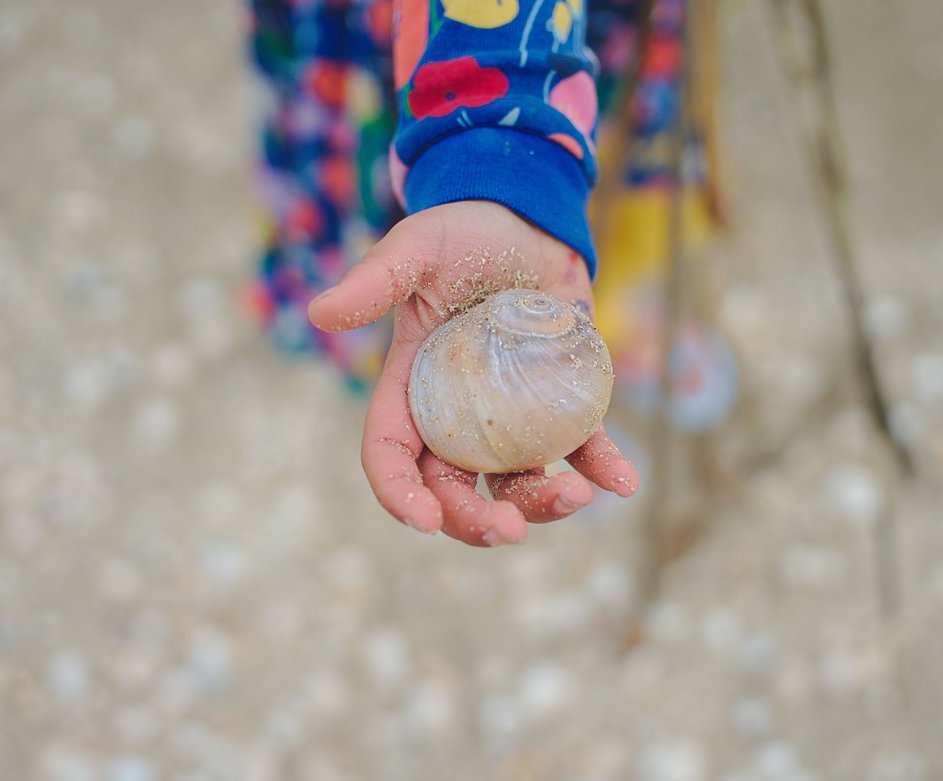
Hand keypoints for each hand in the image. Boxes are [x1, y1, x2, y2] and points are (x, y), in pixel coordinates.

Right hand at [308, 201, 638, 545]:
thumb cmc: (463, 230)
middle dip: (475, 521)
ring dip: (542, 504)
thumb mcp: (416, 249)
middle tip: (508, 530)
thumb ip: (375, 280)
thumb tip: (319, 313)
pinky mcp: (561, 402)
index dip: (400, 494)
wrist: (527, 218)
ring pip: (517, 481)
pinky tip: (623, 482)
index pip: (392, 454)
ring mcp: (511, 415)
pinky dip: (602, 467)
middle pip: (454, 489)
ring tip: (576, 495)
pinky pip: (582, 447)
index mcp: (411, 389)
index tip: (423, 519)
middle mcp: (457, 414)